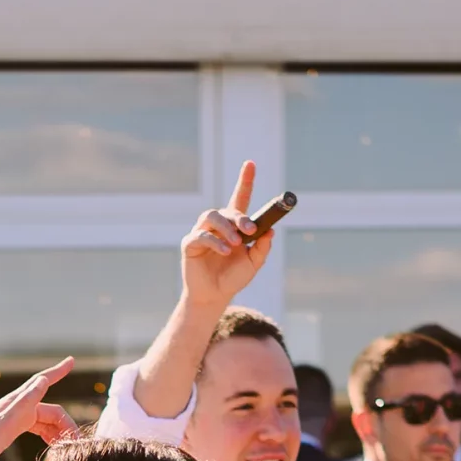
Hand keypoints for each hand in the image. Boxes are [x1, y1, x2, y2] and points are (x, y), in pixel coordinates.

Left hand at [0, 362, 75, 460]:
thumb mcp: (5, 424)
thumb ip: (24, 403)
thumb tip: (43, 379)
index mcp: (15, 404)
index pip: (42, 382)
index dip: (58, 372)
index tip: (72, 361)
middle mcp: (15, 408)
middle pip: (49, 410)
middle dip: (66, 424)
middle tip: (77, 444)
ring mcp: (12, 420)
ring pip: (43, 420)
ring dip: (58, 431)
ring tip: (68, 448)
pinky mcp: (8, 432)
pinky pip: (34, 429)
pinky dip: (47, 435)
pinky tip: (51, 447)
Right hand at [179, 160, 275, 315]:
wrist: (214, 296)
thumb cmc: (233, 278)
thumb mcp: (253, 263)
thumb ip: (262, 248)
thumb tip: (270, 231)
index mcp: (234, 225)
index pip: (240, 197)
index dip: (245, 180)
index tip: (251, 163)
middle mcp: (217, 224)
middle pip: (228, 210)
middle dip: (240, 218)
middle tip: (250, 231)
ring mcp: (202, 232)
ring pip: (212, 216)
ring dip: (226, 228)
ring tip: (235, 244)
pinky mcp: (190, 244)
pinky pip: (201, 236)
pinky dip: (215, 242)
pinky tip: (225, 252)